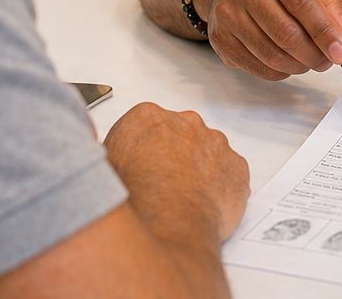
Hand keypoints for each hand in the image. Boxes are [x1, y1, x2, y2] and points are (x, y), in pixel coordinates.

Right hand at [104, 102, 249, 240]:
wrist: (168, 223)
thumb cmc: (137, 199)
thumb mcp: (105, 170)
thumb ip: (115, 154)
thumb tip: (113, 159)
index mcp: (147, 117)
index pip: (148, 123)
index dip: (146, 147)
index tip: (146, 162)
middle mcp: (184, 122)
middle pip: (181, 132)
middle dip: (176, 153)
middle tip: (165, 182)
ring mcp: (215, 142)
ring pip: (209, 150)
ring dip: (200, 168)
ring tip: (185, 197)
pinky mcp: (236, 165)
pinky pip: (230, 172)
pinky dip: (221, 186)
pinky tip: (205, 203)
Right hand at [195, 0, 341, 80]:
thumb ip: (334, 6)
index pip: (301, 1)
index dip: (325, 31)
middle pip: (286, 33)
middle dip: (315, 54)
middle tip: (329, 59)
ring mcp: (226, 12)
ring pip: (272, 55)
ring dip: (300, 65)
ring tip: (310, 58)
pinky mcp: (219, 38)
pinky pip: (258, 67)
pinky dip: (281, 71)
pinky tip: (288, 59)